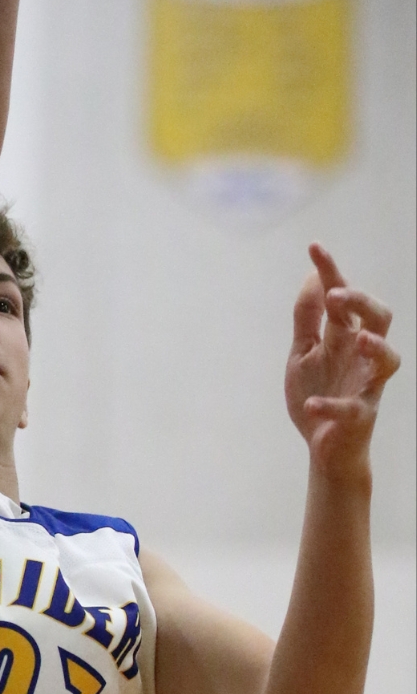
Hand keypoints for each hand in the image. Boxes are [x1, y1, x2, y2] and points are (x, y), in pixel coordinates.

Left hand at [286, 245, 399, 482]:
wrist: (323, 446)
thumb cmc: (318, 391)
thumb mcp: (303, 351)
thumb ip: (307, 317)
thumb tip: (310, 277)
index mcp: (345, 336)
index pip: (342, 298)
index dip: (331, 272)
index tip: (314, 247)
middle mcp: (362, 355)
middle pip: (378, 318)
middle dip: (361, 302)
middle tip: (336, 294)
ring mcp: (366, 384)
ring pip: (388, 359)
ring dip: (376, 347)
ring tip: (359, 339)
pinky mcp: (361, 415)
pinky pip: (353, 408)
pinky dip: (331, 405)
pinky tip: (312, 403)